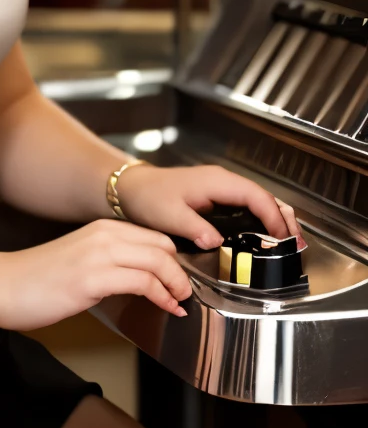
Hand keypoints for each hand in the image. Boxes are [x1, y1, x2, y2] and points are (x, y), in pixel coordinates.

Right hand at [0, 219, 192, 330]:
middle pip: (163, 245)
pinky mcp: (92, 278)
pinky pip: (143, 281)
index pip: (155, 236)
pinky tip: (166, 309)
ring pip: (159, 260)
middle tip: (185, 294)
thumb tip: (139, 279)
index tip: (180, 281)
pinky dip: (162, 297)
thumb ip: (108, 263)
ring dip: (177, 285)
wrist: (0, 286)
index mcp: (100, 229)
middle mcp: (102, 235)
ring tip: (180, 303)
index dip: (175, 259)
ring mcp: (97, 255)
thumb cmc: (34, 280)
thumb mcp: (79, 262)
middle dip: (182, 271)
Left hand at [116, 162, 302, 248]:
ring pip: (258, 202)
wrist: (132, 189)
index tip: (282, 239)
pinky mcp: (217, 198)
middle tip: (296, 244)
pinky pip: (247, 207)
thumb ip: (194, 228)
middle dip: (282, 219)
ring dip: (274, 220)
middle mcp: (223, 182)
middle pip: (264, 197)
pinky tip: (265, 237)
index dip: (273, 217)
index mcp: (217, 182)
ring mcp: (221, 189)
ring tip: (287, 244)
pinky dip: (261, 220)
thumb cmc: (148, 197)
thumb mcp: (168, 215)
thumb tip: (217, 242)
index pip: (256, 197)